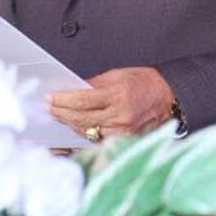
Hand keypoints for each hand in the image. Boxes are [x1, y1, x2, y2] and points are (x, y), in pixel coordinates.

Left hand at [47, 67, 174, 140]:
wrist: (168, 98)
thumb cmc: (144, 82)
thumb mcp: (118, 75)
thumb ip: (95, 84)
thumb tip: (73, 89)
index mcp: (118, 95)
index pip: (83, 100)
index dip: (63, 100)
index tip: (50, 97)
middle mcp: (120, 116)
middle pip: (82, 118)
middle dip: (61, 112)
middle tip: (47, 107)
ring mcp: (123, 131)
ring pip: (87, 131)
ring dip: (69, 123)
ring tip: (56, 115)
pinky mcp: (125, 140)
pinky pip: (98, 138)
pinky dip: (84, 131)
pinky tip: (73, 125)